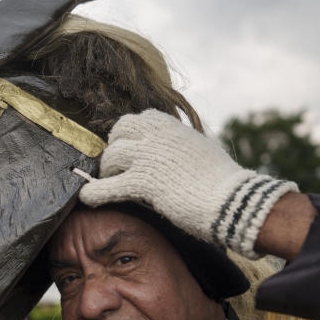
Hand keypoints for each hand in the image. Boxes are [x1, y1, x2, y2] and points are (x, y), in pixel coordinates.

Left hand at [80, 109, 298, 257]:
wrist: (231, 200)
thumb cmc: (222, 180)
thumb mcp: (200, 148)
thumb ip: (182, 144)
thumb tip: (178, 149)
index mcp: (172, 125)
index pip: (139, 119)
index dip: (130, 135)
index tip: (130, 148)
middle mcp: (157, 135)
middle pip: (119, 132)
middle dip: (115, 148)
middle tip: (116, 166)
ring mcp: (147, 156)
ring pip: (111, 157)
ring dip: (108, 171)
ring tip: (110, 182)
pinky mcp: (143, 182)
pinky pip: (108, 186)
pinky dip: (95, 192)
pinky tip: (88, 197)